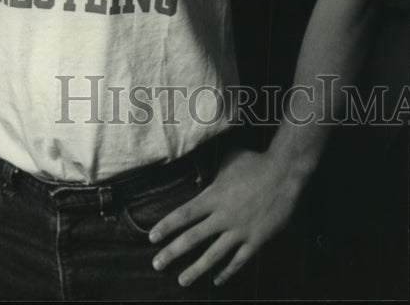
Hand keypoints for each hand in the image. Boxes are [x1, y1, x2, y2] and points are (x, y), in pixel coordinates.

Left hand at [149, 148, 301, 286]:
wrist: (284, 173)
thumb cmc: (255, 162)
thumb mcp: (227, 158)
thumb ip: (211, 165)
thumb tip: (196, 158)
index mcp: (213, 196)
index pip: (184, 214)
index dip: (167, 226)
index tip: (152, 238)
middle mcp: (223, 216)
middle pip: (192, 238)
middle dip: (172, 252)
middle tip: (157, 264)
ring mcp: (240, 230)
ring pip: (213, 255)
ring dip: (196, 269)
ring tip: (181, 280)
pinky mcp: (256, 239)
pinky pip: (239, 260)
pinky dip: (227, 272)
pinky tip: (217, 280)